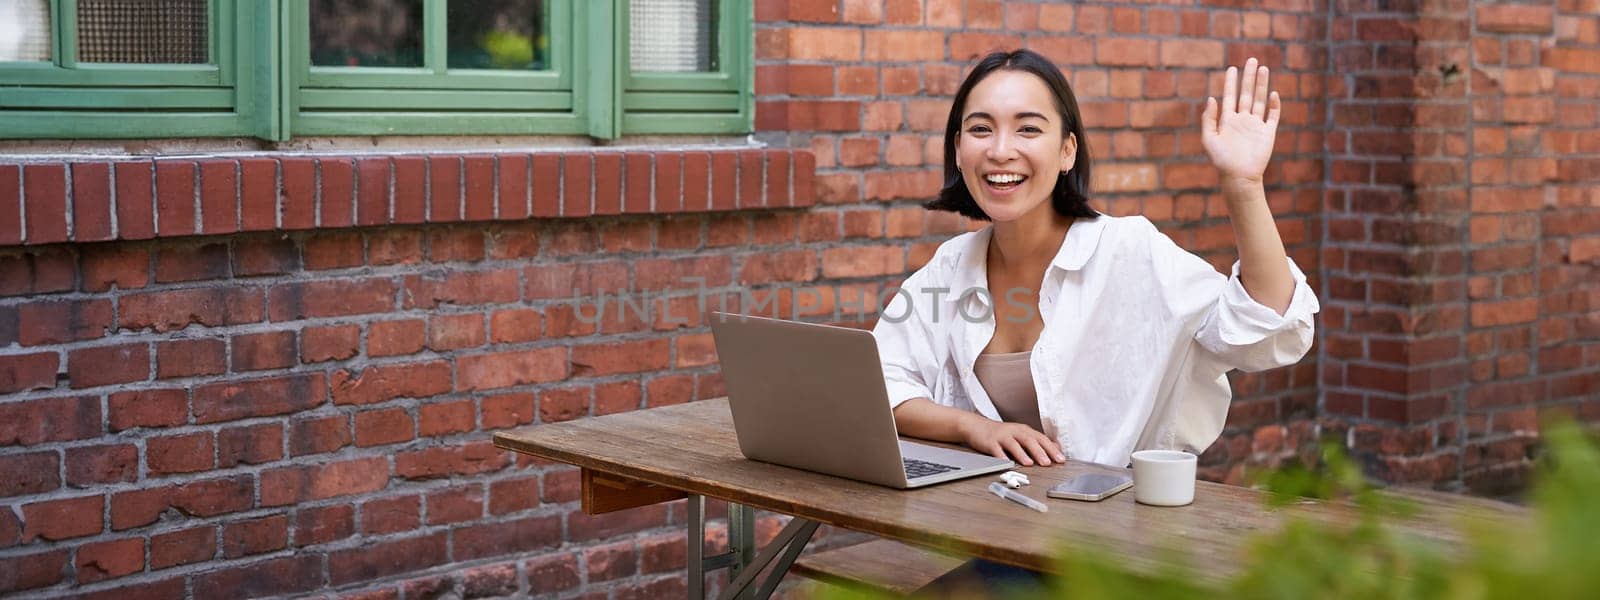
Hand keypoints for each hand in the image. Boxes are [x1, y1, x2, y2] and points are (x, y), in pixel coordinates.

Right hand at [959, 418, 1063, 465]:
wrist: (977, 426)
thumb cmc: (1001, 434)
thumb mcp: (1021, 434)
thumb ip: (1037, 441)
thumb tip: (1056, 447)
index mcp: (1024, 430)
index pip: (1041, 439)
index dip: (1051, 449)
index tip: (1060, 459)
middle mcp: (1014, 431)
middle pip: (1029, 440)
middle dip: (1039, 451)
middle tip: (1048, 462)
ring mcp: (1002, 436)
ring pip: (1013, 444)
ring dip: (1022, 454)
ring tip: (1029, 463)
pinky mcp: (990, 442)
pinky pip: (996, 449)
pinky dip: (1001, 456)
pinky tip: (1005, 462)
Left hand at [1201, 57, 1280, 183]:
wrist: (1239, 177)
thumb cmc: (1222, 160)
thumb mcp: (1209, 139)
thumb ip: (1209, 119)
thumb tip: (1211, 98)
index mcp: (1228, 120)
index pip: (1230, 96)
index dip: (1231, 82)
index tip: (1232, 68)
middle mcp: (1242, 120)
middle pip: (1247, 93)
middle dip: (1249, 77)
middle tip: (1252, 60)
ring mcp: (1256, 125)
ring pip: (1260, 100)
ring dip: (1262, 85)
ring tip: (1263, 69)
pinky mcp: (1267, 133)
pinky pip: (1272, 116)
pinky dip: (1273, 105)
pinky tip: (1272, 93)